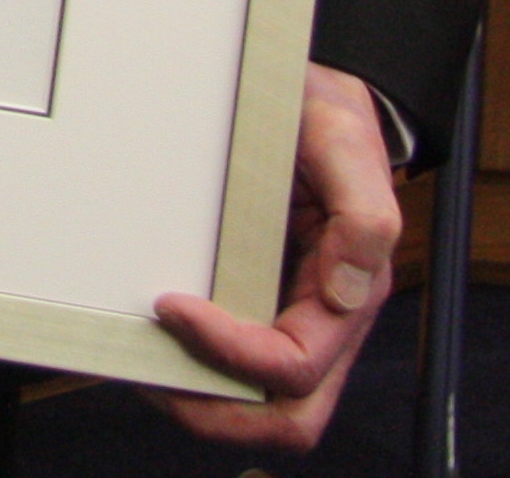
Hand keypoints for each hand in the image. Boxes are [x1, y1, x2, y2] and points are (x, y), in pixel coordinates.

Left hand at [150, 62, 401, 449]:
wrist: (313, 93)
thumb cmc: (328, 115)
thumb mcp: (344, 138)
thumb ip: (364, 214)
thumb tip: (348, 293)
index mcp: (352, 290)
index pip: (296, 364)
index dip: (234, 354)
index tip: (173, 306)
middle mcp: (324, 316)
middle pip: (285, 416)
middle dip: (217, 411)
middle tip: (153, 380)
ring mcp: (291, 314)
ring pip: (258, 402)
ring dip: (201, 396)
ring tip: (144, 364)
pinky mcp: (260, 301)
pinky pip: (235, 364)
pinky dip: (195, 365)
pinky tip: (156, 337)